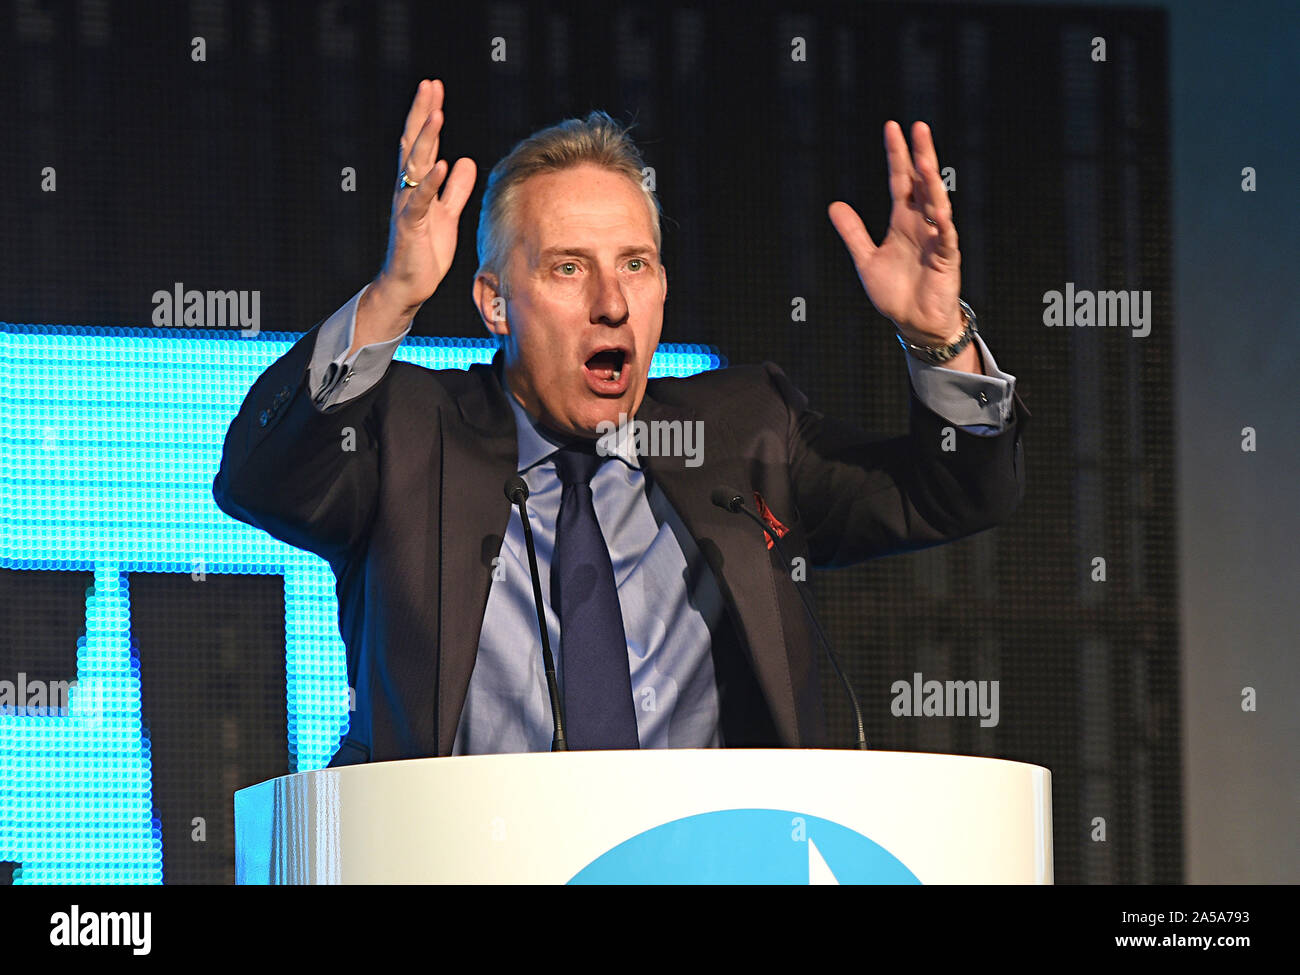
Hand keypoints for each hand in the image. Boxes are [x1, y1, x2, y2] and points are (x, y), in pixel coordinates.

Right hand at [360, 79, 476, 345]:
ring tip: (437, 114)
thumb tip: (464, 161)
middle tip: (429, 85)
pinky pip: (421, 200)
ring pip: (415, 166)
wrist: (408, 285)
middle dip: (422, 113)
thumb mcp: (447, 214)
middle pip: (414, 144)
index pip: (422, 142)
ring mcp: (407, 206)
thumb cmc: (425, 251)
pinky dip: (432, 182)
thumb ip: (455, 189)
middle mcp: (408, 189)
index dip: (427, 114)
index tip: (434, 88)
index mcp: (417, 185)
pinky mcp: (411, 226)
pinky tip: (441, 163)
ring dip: (426, 140)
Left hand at [828, 120, 962, 345]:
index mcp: (903, 221)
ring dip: (932, 183)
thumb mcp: (866, 260)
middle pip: (922, 183)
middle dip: (920, 156)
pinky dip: (942, 224)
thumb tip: (834, 205)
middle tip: (918, 127)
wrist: (914, 322)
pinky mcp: (947, 259)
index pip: (900, 181)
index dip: (897, 155)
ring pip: (937, 204)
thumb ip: (853, 233)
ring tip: (925, 160)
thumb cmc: (896, 292)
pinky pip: (946, 238)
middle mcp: (922, 224)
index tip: (893, 128)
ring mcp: (937, 239)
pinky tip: (938, 209)